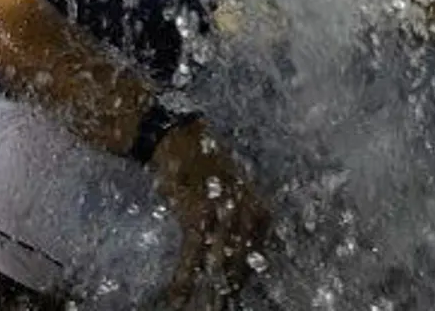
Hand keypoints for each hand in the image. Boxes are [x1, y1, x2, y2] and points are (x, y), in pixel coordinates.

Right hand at [150, 118, 269, 309]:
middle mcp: (245, 212)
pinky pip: (191, 257)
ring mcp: (222, 215)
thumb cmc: (206, 166)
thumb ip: (242, 217)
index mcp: (258, 207)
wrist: (181, 140)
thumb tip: (245, 250)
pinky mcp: (197, 217)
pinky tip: (177, 298)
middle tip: (223, 308)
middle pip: (240, 264)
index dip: (246, 277)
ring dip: (208, 294)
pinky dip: (183, 280)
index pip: (258, 254)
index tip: (235, 292)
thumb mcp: (235, 188)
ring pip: (217, 266)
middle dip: (229, 289)